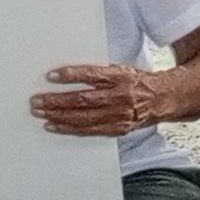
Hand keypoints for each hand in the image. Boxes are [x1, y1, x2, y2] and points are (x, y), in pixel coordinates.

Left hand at [32, 62, 164, 138]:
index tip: (51, 76)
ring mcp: (118, 115)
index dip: (71, 76)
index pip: (91, 76)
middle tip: (36, 101)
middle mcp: (120, 97)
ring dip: (58, 116)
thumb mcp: (119, 69)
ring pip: (83, 117)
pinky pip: (89, 130)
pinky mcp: (117, 128)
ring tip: (40, 113)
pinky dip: (69, 129)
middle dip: (56, 101)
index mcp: (120, 77)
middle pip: (83, 100)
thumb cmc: (135, 82)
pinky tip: (54, 126)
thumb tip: (65, 74)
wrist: (162, 98)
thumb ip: (96, 73)